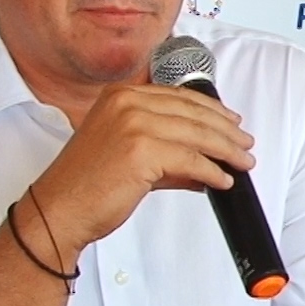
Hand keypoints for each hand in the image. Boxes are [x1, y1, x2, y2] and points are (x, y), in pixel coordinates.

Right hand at [30, 84, 254, 253]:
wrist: (59, 210)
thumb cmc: (87, 185)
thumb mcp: (128, 154)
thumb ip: (165, 152)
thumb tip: (204, 162)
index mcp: (120, 95)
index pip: (179, 97)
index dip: (212, 110)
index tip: (232, 121)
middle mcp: (126, 102)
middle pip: (193, 113)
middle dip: (226, 131)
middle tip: (245, 144)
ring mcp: (133, 124)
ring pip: (197, 135)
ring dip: (226, 151)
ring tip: (243, 162)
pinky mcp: (141, 151)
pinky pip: (191, 160)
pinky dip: (212, 171)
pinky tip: (222, 180)